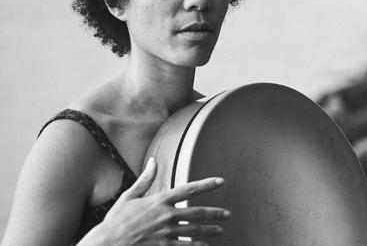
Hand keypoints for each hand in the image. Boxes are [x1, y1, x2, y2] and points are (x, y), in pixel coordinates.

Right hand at [86, 158, 229, 245]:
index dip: (207, 184)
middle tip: (227, 215)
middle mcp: (167, 216)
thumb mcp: (130, 196)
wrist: (108, 244)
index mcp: (160, 200)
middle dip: (214, 213)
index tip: (220, 181)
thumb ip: (146, 179)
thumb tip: (153, 161)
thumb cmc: (117, 220)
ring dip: (209, 230)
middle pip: (197, 213)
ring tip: (220, 231)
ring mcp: (167, 234)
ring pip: (195, 231)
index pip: (189, 189)